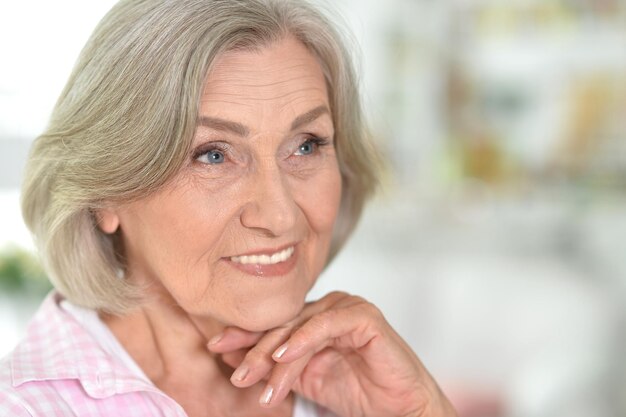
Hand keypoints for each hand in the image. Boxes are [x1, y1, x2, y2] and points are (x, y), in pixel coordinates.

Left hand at [207, 292, 456, 416]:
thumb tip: (230, 353)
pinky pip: (326, 324)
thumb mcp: (304, 380)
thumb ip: (275, 365)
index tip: (215, 348)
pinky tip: (284, 356)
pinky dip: (303, 339)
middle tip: (235, 373)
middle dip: (254, 349)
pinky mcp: (364, 316)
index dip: (244, 335)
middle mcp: (329, 308)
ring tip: (255, 380)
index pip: (274, 323)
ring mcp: (347, 308)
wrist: (399, 410)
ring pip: (300, 326)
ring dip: (274, 354)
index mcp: (315, 319)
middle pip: (283, 323)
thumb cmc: (358, 394)